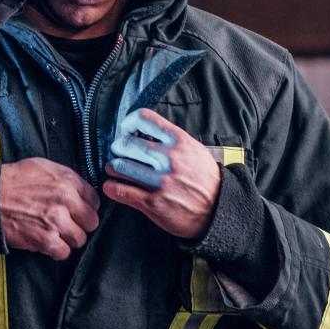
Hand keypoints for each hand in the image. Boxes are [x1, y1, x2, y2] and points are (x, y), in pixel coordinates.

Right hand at [0, 157, 99, 259]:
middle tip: (67, 224)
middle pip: (91, 222)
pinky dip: (56, 250)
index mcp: (67, 181)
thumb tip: (81, 190)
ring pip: (79, 239)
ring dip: (68, 239)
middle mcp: (65, 201)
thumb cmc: (13, 180)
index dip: (85, 207)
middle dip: (80, 224)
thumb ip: (66, 177)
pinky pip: (64, 253)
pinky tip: (47, 242)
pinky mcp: (45, 240)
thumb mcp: (43, 167)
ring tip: (55, 233)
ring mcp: (56, 222)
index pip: (94, 201)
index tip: (77, 211)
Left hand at [103, 108, 220, 238]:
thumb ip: (170, 140)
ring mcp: (160, 181)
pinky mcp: (153, 203)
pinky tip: (112, 186)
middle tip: (119, 154)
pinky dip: (110, 187)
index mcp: (179, 141)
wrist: (219, 209)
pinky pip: (119, 190)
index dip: (128, 123)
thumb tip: (143, 133)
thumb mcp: (194, 151)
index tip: (126, 131)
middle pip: (125, 143)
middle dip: (118, 148)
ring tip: (114, 169)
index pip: (143, 119)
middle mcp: (169, 159)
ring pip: (119, 166)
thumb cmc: (204, 178)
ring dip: (112, 167)